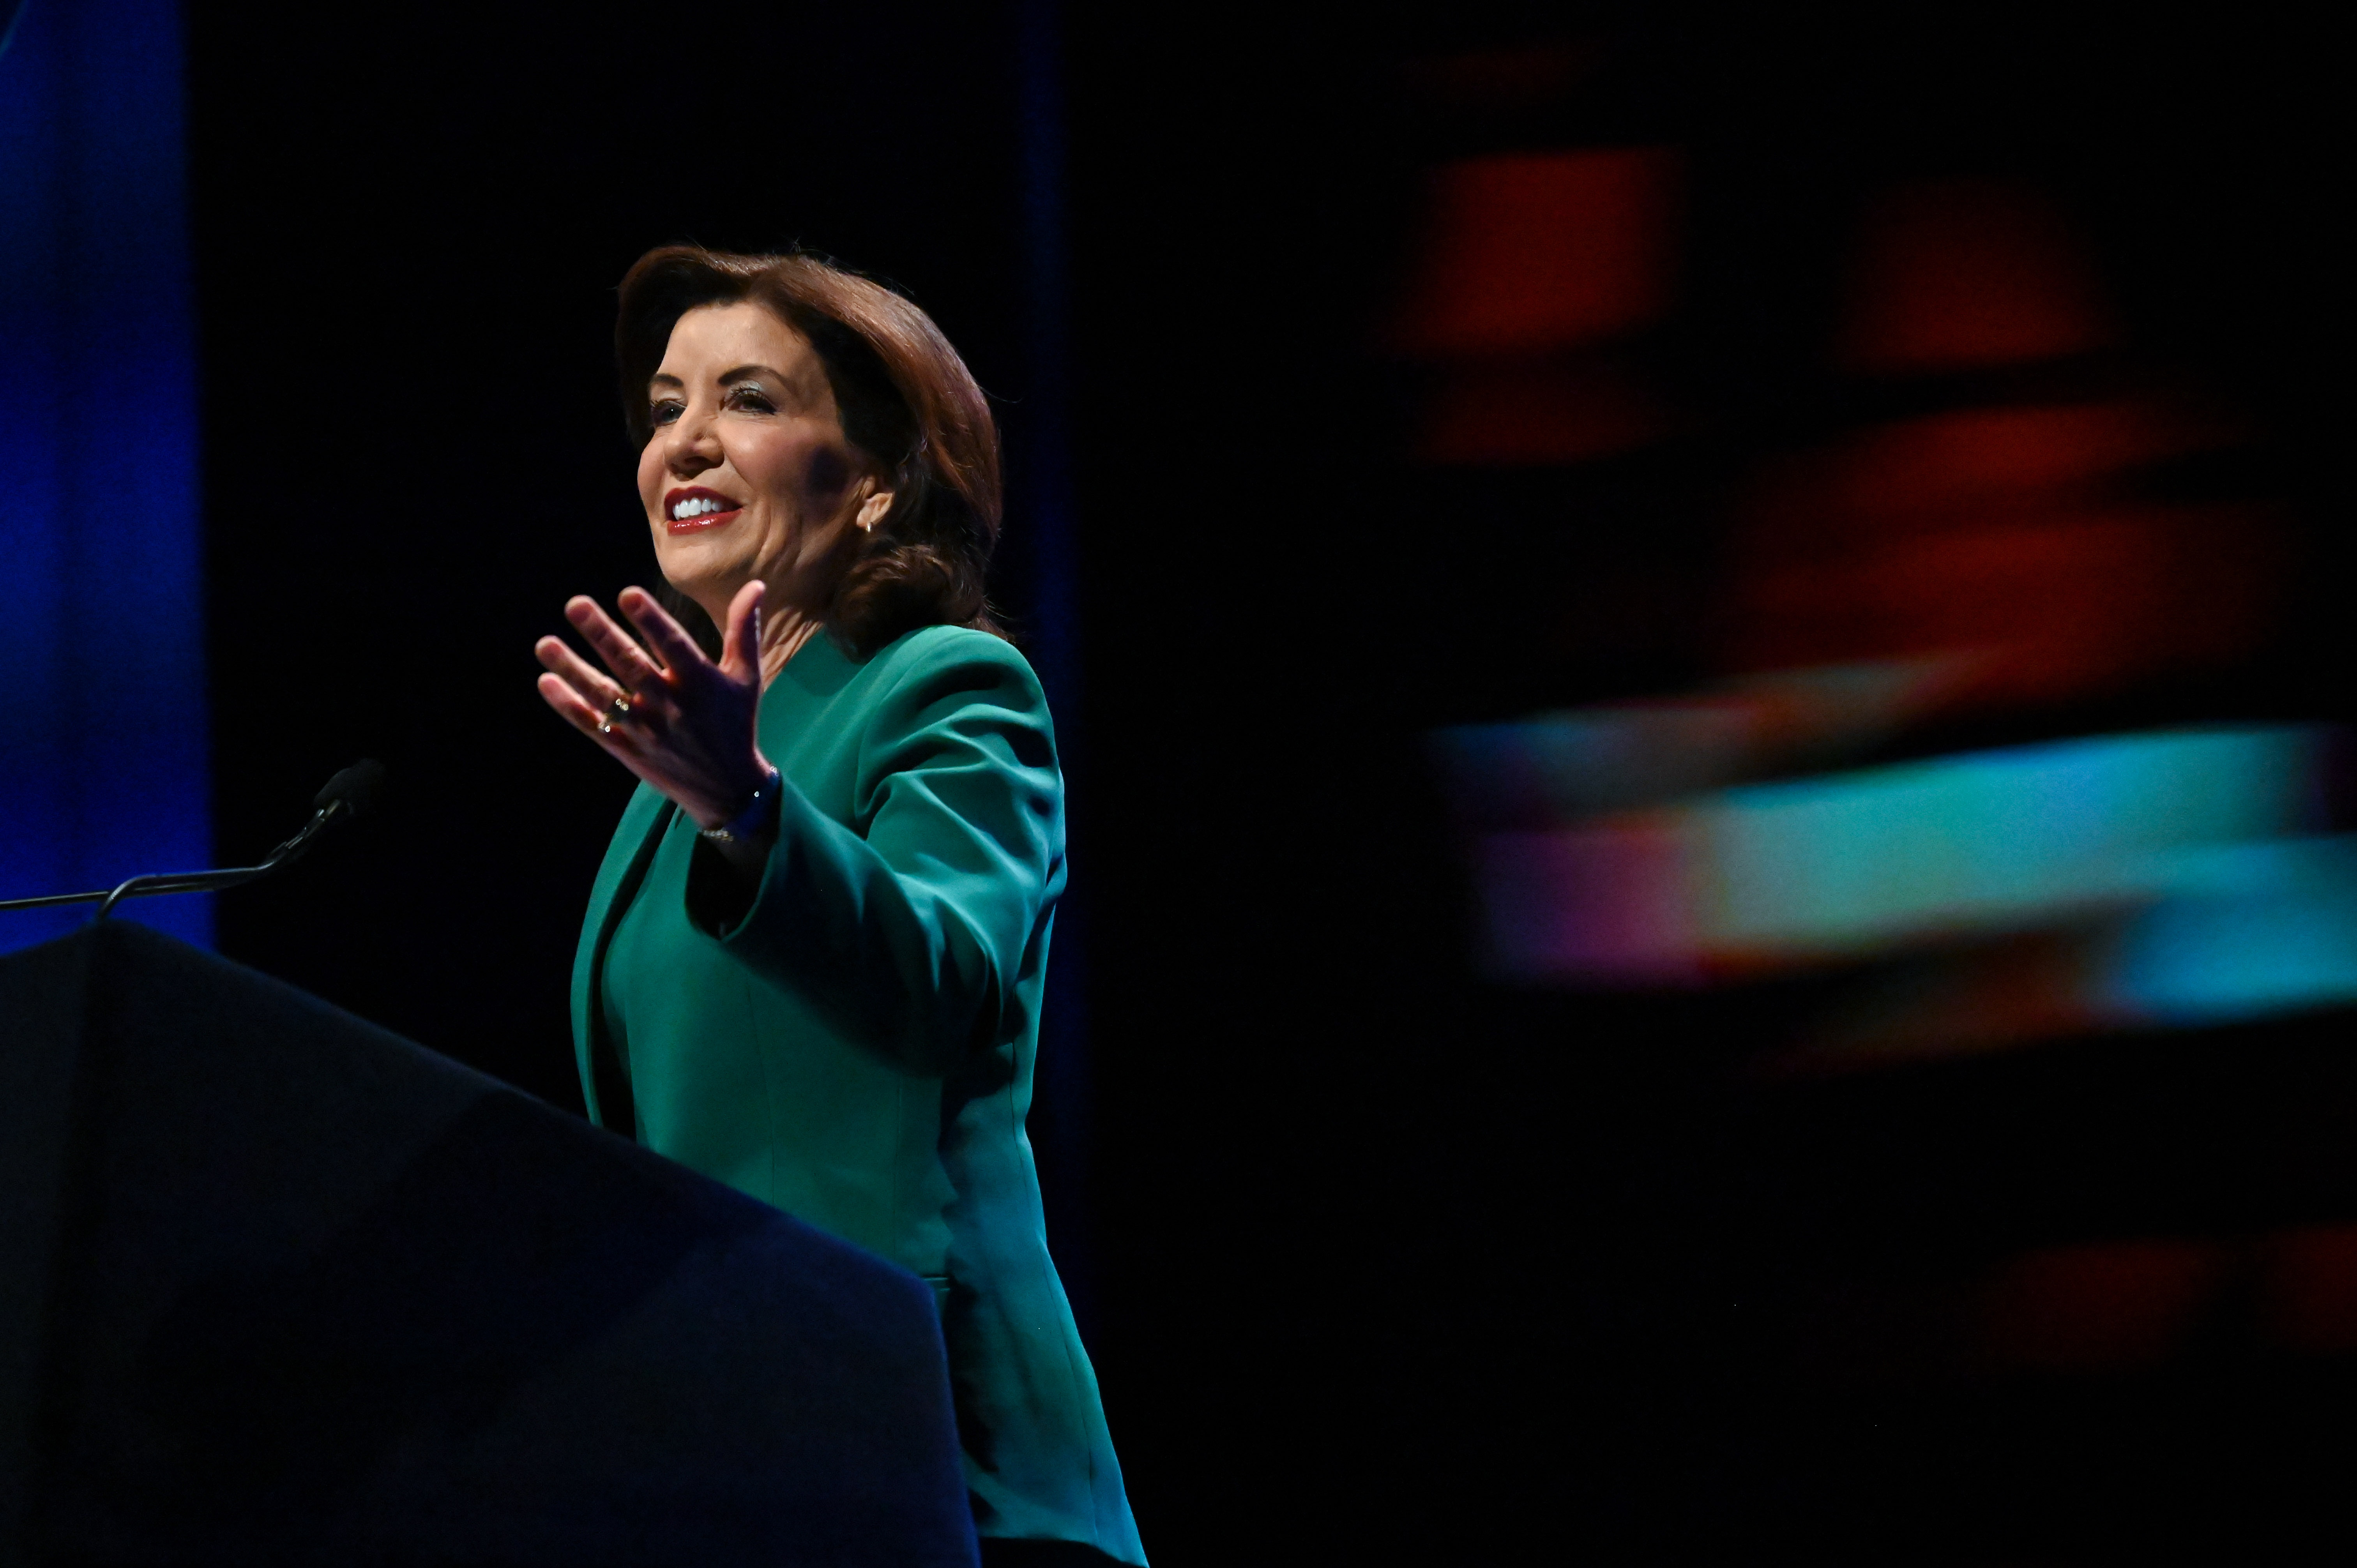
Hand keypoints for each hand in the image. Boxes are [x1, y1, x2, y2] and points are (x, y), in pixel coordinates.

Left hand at [536, 581, 772, 831]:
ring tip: (545, 643)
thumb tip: (755, 585)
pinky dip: (568, 706)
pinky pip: (592, 725)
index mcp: (701, 683)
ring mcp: (645, 730)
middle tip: (575, 604)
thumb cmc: (736, 722)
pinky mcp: (627, 750)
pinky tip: (546, 682)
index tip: (627, 594)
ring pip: (603, 695)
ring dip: (572, 669)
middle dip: (602, 634)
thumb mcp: (747, 677)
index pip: (674, 646)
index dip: (651, 621)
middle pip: (631, 665)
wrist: (727, 788)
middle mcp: (671, 705)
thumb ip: (744, 630)